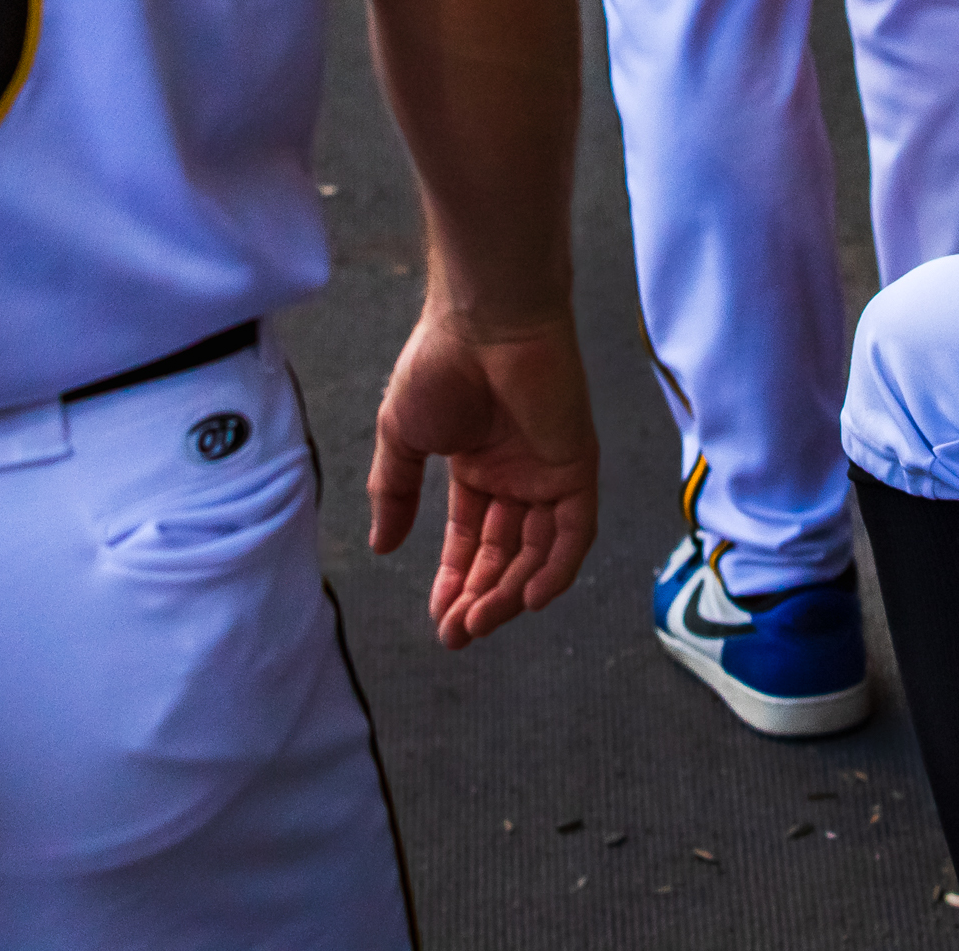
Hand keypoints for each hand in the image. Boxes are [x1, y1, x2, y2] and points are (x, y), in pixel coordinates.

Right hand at [367, 300, 598, 649]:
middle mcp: (519, 475)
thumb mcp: (402, 439)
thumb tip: (381, 546)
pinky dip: (556, 568)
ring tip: (478, 622)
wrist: (482, 325)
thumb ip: (395, 493)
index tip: (440, 619)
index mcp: (480, 468)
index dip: (456, 581)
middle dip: (481, 597)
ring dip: (511, 592)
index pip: (474, 540)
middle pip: (506, 554)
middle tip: (457, 634)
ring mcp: (550, 471)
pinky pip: (574, 531)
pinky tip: (527, 599)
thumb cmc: (438, 366)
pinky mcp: (577, 466)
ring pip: (538, 551)